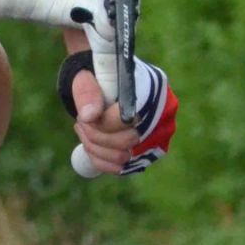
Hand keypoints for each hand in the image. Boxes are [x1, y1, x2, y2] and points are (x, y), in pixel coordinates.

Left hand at [65, 54, 177, 176]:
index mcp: (152, 86)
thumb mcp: (87, 76)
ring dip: (96, 149)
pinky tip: (91, 146)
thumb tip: (89, 116)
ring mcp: (161, 134)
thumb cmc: (98, 76)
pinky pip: (125, 168)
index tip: (82, 117)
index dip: (99, 124)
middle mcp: (164, 112)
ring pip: (124, 158)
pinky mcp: (152, 151)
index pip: (127, 119)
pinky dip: (103, 162)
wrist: (107, 79)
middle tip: (80, 124)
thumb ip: (87, 93)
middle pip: (128, 142)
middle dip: (95, 136)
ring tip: (84, 132)